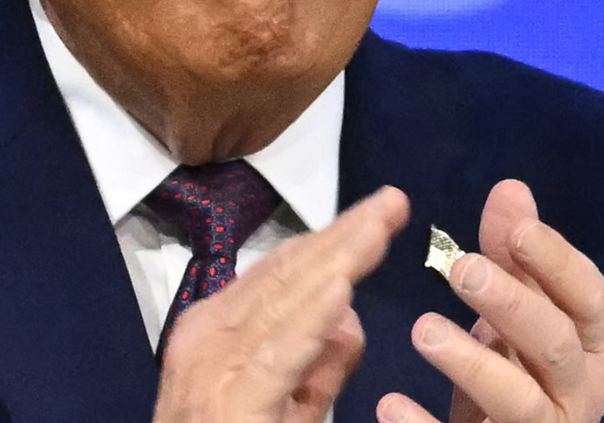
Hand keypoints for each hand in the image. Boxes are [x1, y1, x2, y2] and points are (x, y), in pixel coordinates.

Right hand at [153, 185, 410, 422]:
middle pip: (288, 275)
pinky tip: (342, 290)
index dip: (335, 239)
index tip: (380, 214)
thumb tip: (349, 315)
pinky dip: (311, 320)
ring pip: (287, 302)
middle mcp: (210, 336)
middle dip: (344, 236)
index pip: (284, 273)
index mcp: (220, 331)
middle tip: (393, 201)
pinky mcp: (230, 403)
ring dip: (337, 260)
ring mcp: (214, 366)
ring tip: (378, 227)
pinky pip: (278, 355)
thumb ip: (319, 368)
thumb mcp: (285, 411)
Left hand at [378, 180, 603, 422]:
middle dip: (513, 304)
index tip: (517, 229)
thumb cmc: (519, 369)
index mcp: (590, 345)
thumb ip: (514, 256)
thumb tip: (510, 188)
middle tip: (461, 268)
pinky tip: (391, 405)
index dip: (557, 263)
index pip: (591, 299)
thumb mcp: (518, 312)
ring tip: (422, 329)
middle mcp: (579, 391)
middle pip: (556, 345)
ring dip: (472, 363)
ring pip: (520, 402)